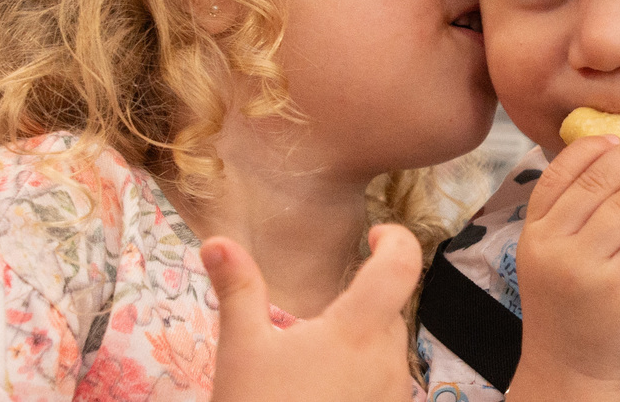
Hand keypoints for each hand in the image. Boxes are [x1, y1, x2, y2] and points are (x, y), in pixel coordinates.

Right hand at [204, 224, 421, 401]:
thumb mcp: (241, 350)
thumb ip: (238, 289)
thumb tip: (217, 241)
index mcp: (358, 331)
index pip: (402, 265)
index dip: (396, 240)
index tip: (374, 235)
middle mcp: (389, 361)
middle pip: (389, 312)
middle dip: (360, 303)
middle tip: (315, 320)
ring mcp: (394, 398)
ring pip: (387, 353)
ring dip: (360, 347)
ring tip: (312, 368)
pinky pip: (385, 390)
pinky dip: (361, 382)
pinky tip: (324, 397)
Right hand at [508, 136, 619, 400]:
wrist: (570, 368)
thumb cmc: (565, 309)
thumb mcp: (547, 257)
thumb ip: (566, 215)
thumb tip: (613, 161)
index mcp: (534, 233)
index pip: (559, 171)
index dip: (591, 148)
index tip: (616, 140)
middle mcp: (556, 245)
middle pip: (598, 179)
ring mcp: (589, 265)